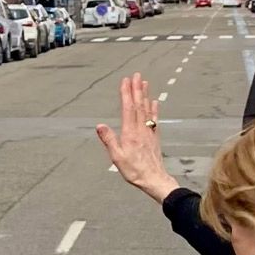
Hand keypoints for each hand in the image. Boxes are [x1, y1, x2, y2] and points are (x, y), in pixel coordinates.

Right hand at [94, 75, 173, 202]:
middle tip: (136, 75)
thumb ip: (109, 140)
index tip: (125, 80)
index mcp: (130, 133)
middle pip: (138, 105)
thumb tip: (100, 125)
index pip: (128, 108)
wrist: (154, 179)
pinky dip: (154, 109)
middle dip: (137, 89)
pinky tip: (154, 102)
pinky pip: (154, 119)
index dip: (126, 93)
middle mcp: (141, 129)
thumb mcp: (117, 157)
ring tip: (145, 83)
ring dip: (145, 95)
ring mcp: (149, 132)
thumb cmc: (134, 170)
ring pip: (147, 109)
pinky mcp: (155, 137)